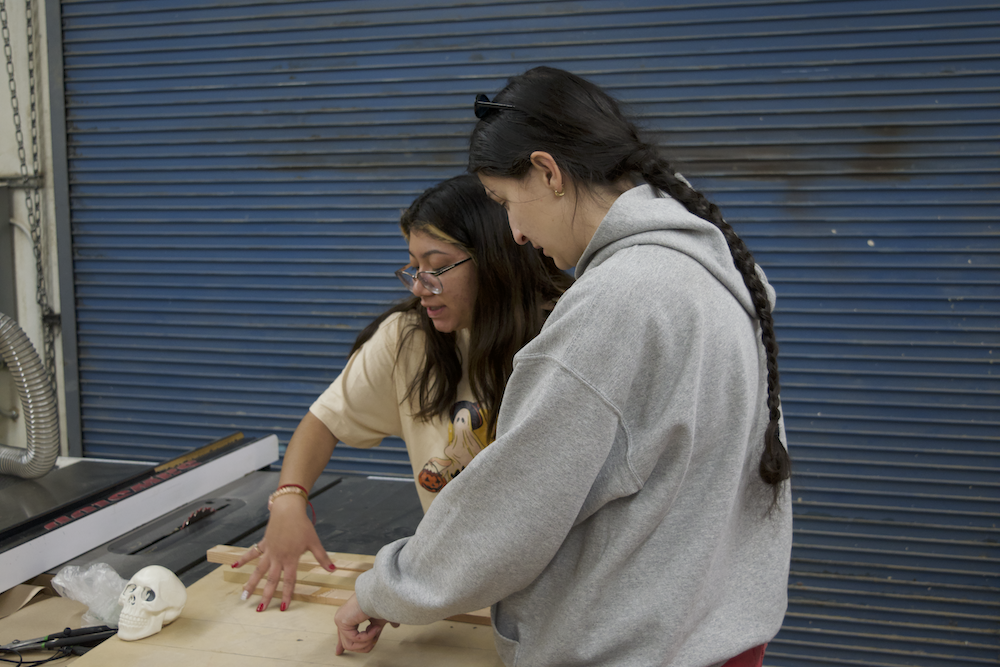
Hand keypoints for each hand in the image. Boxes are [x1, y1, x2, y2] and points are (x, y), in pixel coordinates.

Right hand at [233, 495, 334, 611]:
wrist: (288, 510)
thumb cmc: (302, 525)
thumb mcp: (314, 542)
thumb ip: (322, 557)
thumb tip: (333, 569)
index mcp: (290, 559)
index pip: (289, 581)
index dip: (287, 594)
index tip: (283, 607)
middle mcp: (277, 558)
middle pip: (271, 580)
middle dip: (266, 595)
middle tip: (260, 610)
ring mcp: (268, 551)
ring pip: (258, 570)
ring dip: (251, 583)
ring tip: (243, 596)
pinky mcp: (264, 544)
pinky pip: (252, 553)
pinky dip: (243, 559)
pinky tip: (234, 566)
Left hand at [335, 594, 396, 654]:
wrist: (379, 594)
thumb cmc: (380, 602)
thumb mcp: (380, 619)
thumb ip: (379, 628)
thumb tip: (395, 627)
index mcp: (348, 617)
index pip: (342, 635)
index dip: (341, 645)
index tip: (338, 653)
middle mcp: (342, 618)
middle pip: (347, 644)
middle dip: (364, 646)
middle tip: (374, 641)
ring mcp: (340, 620)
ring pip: (350, 645)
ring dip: (367, 642)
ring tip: (376, 631)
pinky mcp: (341, 621)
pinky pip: (353, 639)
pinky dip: (367, 637)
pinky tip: (374, 629)